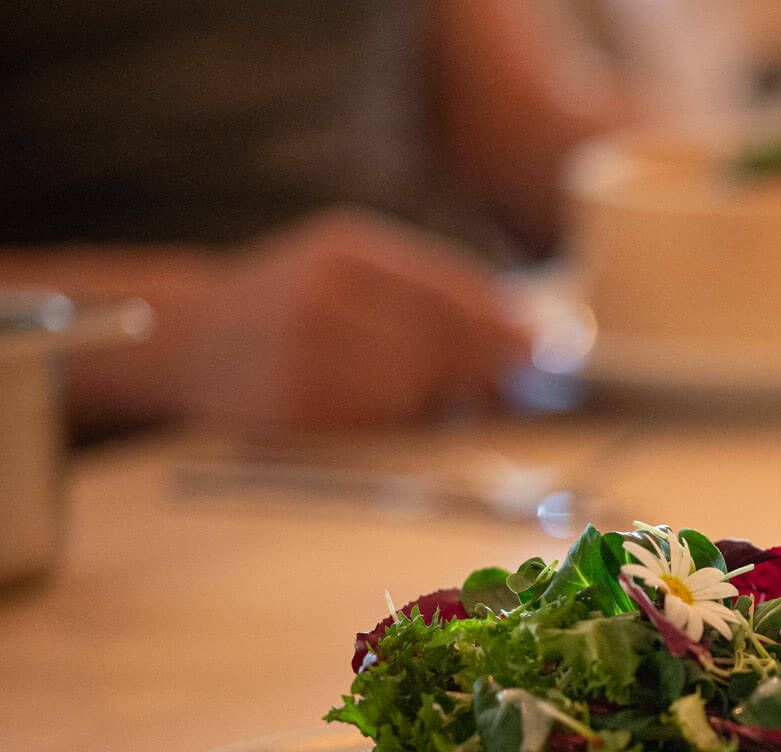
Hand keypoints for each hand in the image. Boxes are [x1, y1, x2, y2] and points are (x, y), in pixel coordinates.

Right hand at [174, 211, 531, 432]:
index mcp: (352, 251)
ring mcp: (306, 352)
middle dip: (486, 372)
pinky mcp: (292, 407)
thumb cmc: (294, 304)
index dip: (508, 330)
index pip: (454, 293)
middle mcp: (328, 294)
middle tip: (507, 392)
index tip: (547, 355)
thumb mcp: (354, 270)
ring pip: (414, 390)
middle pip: (443, 344)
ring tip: (434, 400)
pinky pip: (373, 425)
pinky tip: (388, 416)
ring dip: (440, 404)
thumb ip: (433, 293)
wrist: (188, 335)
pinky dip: (395, 427)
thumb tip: (526, 334)